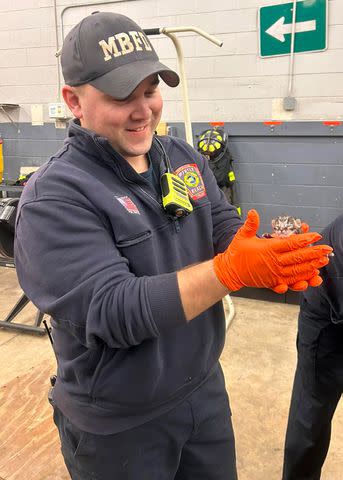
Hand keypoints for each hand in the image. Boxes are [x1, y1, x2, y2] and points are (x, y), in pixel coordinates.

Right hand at [213, 210, 332, 292]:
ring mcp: (275, 273)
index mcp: (268, 249)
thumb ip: (250, 224)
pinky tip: (312, 275)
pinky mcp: (274, 281)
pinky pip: (291, 280)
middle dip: (314, 253)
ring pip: (297, 270)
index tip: (315, 235)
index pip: (290, 243)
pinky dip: (303, 277)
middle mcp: (273, 262)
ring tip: (323, 261)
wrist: (230, 271)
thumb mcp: (242, 236)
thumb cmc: (237, 253)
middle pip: (298, 257)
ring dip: (312, 265)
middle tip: (326, 249)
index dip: (304, 239)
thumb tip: (253, 212)